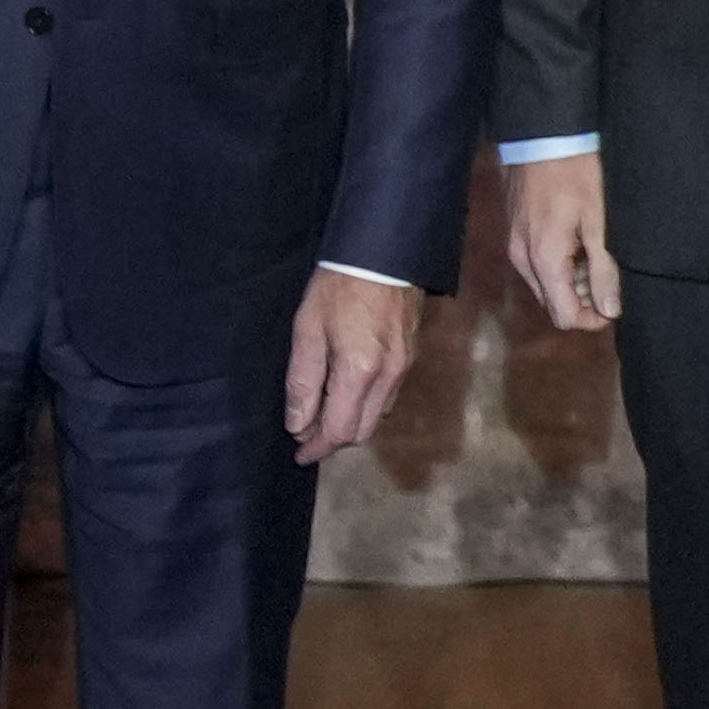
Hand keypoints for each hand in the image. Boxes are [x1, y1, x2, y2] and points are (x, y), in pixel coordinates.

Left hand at [281, 265, 423, 463]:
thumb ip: (302, 381)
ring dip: (349, 424)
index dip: (316, 447)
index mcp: (359, 372)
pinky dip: (364, 407)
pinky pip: (386, 397)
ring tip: (322, 416)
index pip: (339, 429)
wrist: (384, 255)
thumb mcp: (307, 330)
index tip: (298, 454)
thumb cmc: (338, 288)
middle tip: (305, 437)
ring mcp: (403, 369)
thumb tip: (298, 424)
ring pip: (376, 416)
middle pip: (361, 430)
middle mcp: (388, 378)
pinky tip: (347, 395)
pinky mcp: (410, 358)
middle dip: (332, 440)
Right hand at [505, 151, 619, 332]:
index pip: (564, 316)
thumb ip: (602, 270)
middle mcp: (523, 260)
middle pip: (554, 304)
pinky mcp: (517, 235)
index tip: (616, 305)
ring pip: (546, 286)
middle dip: (584, 301)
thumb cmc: (574, 175)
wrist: (542, 138)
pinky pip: (539, 266)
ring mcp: (516, 247)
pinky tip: (581, 245)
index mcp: (543, 260)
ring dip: (574, 283)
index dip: (593, 319)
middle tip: (611, 277)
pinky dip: (562, 267)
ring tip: (599, 257)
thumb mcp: (597, 224)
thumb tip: (610, 310)